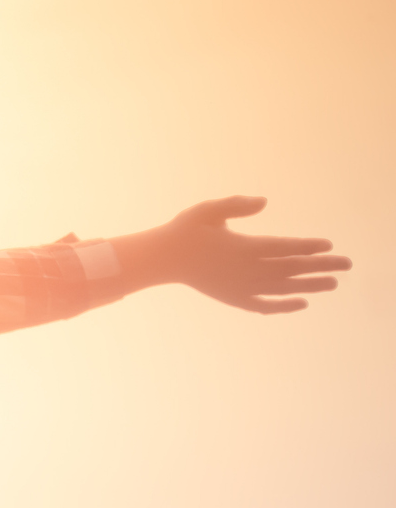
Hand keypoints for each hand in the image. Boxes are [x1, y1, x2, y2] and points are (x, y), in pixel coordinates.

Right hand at [117, 196, 350, 313]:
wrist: (161, 260)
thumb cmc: (184, 231)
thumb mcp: (207, 210)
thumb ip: (236, 205)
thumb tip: (264, 202)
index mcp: (241, 247)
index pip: (284, 248)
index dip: (308, 247)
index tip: (328, 246)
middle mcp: (245, 270)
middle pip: (290, 269)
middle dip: (320, 266)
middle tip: (346, 265)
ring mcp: (240, 286)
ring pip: (283, 287)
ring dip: (309, 286)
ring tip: (332, 284)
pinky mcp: (233, 297)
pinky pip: (263, 305)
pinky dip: (283, 305)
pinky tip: (301, 303)